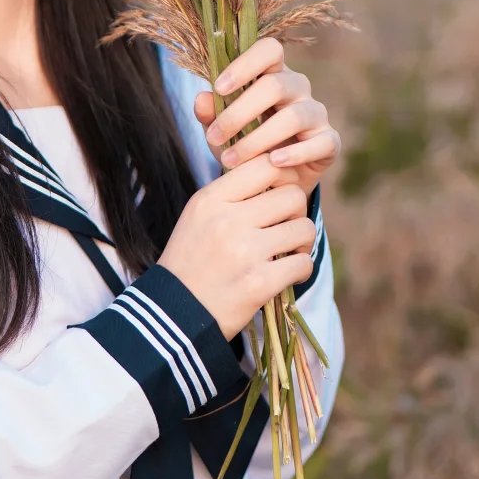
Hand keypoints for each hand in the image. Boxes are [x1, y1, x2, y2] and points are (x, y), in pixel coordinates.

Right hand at [156, 153, 317, 338]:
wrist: (174, 313)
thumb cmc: (190, 261)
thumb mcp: (198, 216)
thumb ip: (231, 194)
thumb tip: (276, 172)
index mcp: (210, 199)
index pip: (265, 164)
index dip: (283, 175)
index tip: (279, 193)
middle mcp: (227, 220)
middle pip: (292, 195)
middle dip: (297, 212)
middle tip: (287, 227)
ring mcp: (244, 252)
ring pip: (304, 228)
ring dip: (303, 242)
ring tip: (289, 252)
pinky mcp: (259, 283)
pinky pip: (303, 263)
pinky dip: (301, 270)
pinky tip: (287, 275)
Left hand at [196, 36, 339, 191]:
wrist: (274, 182)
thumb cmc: (245, 146)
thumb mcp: (223, 131)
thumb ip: (211, 114)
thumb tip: (201, 99)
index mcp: (273, 74)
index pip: (269, 50)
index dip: (245, 64)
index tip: (218, 88)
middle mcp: (298, 88)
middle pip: (275, 85)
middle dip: (239, 112)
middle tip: (214, 137)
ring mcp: (317, 113)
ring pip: (293, 117)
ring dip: (257, 140)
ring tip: (230, 160)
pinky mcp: (330, 141)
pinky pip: (319, 143)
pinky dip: (295, 154)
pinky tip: (273, 163)